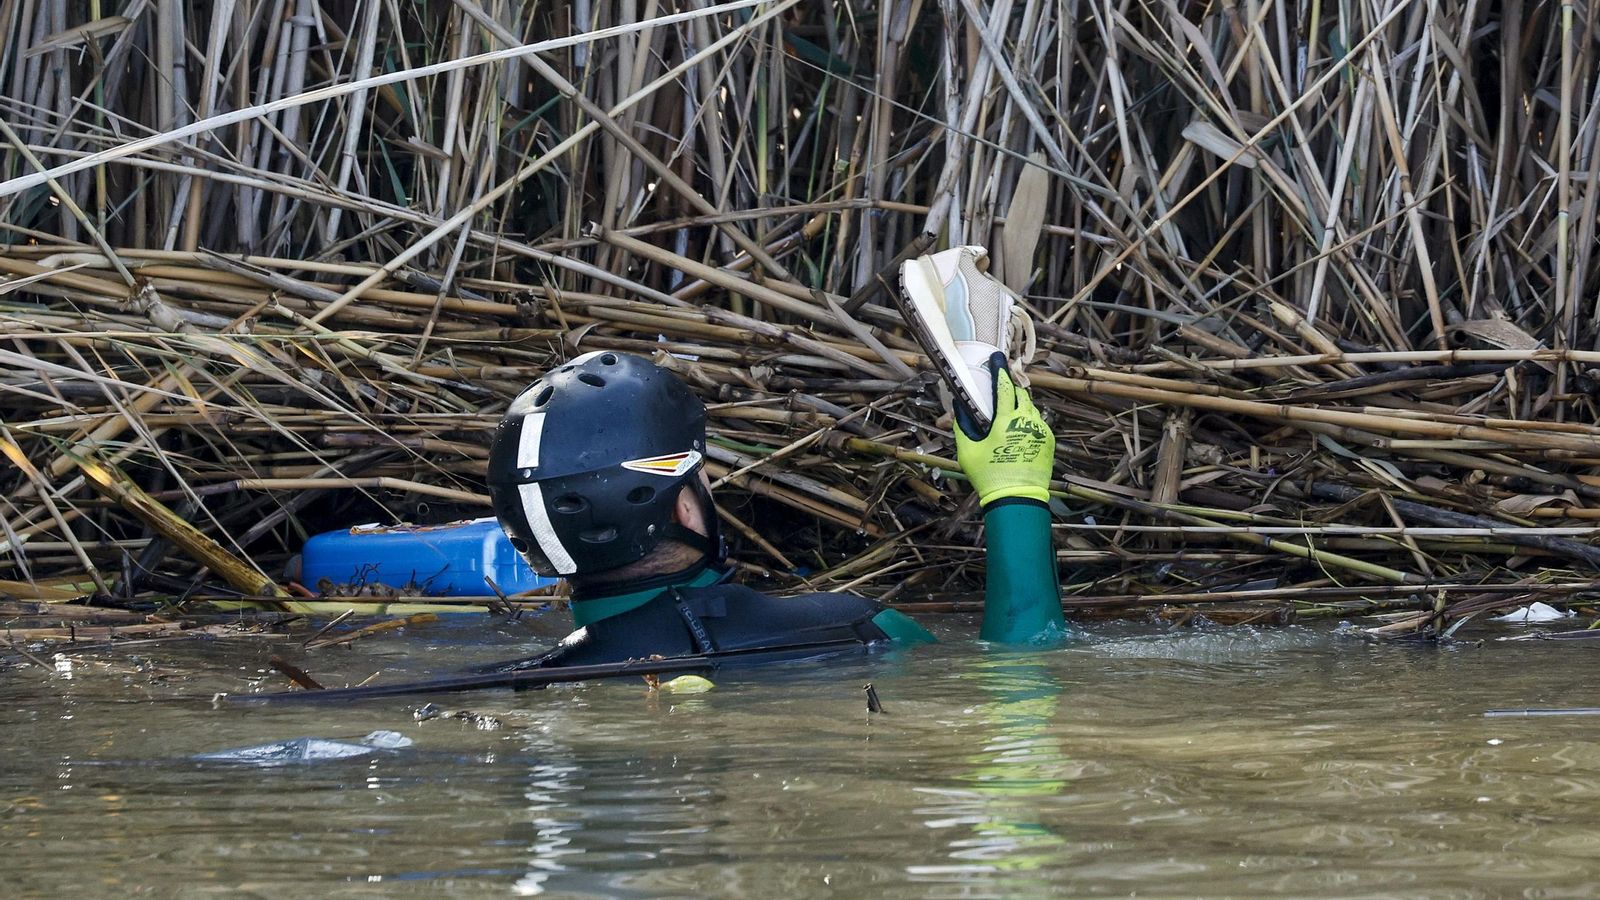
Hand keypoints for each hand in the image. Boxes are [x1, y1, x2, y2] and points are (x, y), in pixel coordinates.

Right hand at [955, 353, 1054, 506]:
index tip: (998, 359)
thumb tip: (958, 407)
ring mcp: (1041, 430)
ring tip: (1008, 414)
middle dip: (1012, 388)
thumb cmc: (989, 475)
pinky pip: (1038, 423)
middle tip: (1002, 388)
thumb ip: (962, 426)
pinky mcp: (1048, 441)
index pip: (1005, 388)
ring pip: (1032, 408)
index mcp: (1006, 421)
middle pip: (1022, 394)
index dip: (1000, 371)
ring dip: (1021, 406)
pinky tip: (1018, 432)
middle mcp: (1027, 421)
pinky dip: (1028, 422)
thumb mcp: (968, 451)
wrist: (1016, 497)